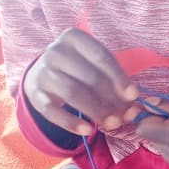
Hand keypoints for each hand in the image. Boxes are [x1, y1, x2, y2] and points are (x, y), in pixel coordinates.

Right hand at [23, 28, 137, 135]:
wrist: (42, 75)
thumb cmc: (78, 69)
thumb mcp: (94, 65)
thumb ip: (114, 81)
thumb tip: (133, 106)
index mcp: (74, 38)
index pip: (101, 57)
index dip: (119, 77)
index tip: (133, 96)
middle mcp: (56, 51)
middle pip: (89, 77)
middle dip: (111, 99)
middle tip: (125, 117)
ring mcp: (43, 72)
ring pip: (73, 93)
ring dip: (96, 111)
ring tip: (112, 125)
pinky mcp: (35, 94)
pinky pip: (53, 111)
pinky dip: (71, 123)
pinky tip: (88, 131)